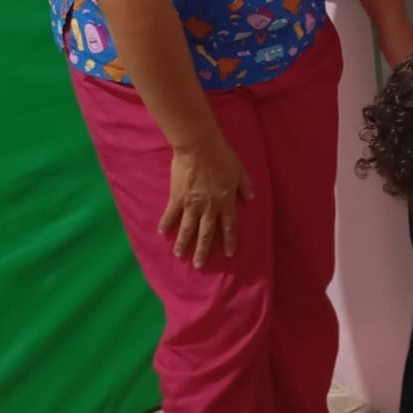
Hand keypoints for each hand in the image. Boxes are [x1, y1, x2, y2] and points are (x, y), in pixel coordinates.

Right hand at [159, 136, 253, 267]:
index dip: (229, 241)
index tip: (229, 254)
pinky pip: (171, 214)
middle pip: (206, 234)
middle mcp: (209, 208)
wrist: (199, 148)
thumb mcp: (240, 170)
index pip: (229, 227)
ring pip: (187, 229)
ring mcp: (192, 204)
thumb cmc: (222, 156)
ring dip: (183, 243)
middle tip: (199, 265)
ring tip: (179, 256)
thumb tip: (250, 198)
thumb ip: (244, 185)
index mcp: (226, 202)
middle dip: (203, 251)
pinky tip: (162, 233)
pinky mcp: (177, 198)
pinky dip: (166, 224)